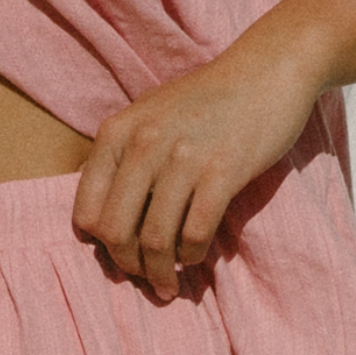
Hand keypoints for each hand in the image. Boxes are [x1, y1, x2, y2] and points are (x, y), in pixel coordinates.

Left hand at [72, 29, 324, 299]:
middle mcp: (143, 144)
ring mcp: (184, 158)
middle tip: (144, 277)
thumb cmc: (205, 103)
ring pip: (155, 242)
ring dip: (160, 274)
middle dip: (128, 267)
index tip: (120, 254)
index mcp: (117, 134)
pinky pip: (194, 234)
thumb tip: (99, 225)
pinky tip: (195, 256)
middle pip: (116, 234)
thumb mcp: (147, 119)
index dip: (100, 245)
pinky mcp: (223, 171)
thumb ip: (121, 162)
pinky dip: (192, 256)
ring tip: (168, 286)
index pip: (87, 212)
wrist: (268, 68)